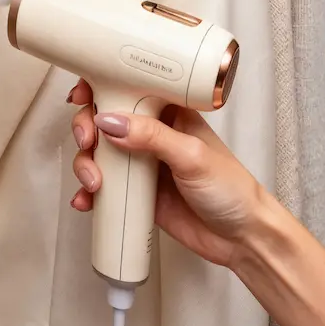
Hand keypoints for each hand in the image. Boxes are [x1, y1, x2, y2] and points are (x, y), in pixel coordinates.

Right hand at [68, 79, 265, 267]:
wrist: (242, 239)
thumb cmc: (232, 189)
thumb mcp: (193, 155)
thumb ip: (152, 137)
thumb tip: (110, 121)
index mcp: (169, 112)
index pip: (129, 87)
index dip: (101, 86)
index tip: (82, 96)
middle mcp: (152, 134)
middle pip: (105, 119)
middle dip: (87, 129)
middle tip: (88, 143)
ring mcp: (142, 163)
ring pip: (100, 153)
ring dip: (87, 164)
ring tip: (94, 183)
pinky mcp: (137, 192)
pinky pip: (104, 187)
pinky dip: (89, 193)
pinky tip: (87, 201)